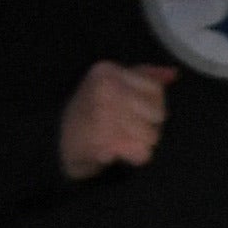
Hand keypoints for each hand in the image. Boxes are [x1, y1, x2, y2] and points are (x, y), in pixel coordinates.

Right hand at [59, 60, 174, 177]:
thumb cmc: (89, 113)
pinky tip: (118, 152)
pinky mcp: (103, 142)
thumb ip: (144, 76)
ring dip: (142, 143)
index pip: (156, 89)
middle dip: (149, 126)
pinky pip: (142, 153)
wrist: (55, 144)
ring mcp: (102, 115)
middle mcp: (104, 89)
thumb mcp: (111, 84)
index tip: (135, 112)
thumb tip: (172, 74)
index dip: (153, 105)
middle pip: (157, 113)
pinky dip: (135, 156)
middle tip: (126, 129)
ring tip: (121, 139)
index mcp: (107, 71)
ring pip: (152, 135)